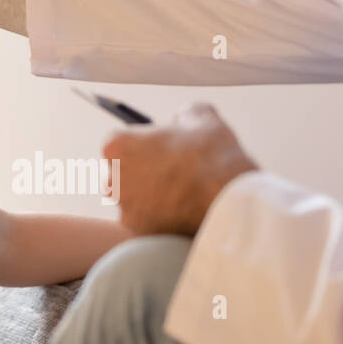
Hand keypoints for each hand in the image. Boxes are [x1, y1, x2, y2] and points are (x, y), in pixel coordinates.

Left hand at [103, 102, 258, 236]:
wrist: (229, 202)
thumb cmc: (213, 157)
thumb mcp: (202, 117)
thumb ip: (182, 113)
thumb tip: (181, 117)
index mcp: (118, 145)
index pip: (119, 142)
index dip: (141, 145)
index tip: (160, 149)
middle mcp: (113, 176)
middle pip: (122, 171)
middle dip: (142, 171)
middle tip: (172, 172)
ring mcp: (124, 206)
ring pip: (132, 198)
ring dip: (149, 196)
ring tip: (182, 192)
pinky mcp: (139, 230)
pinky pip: (145, 220)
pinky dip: (159, 217)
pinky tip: (183, 210)